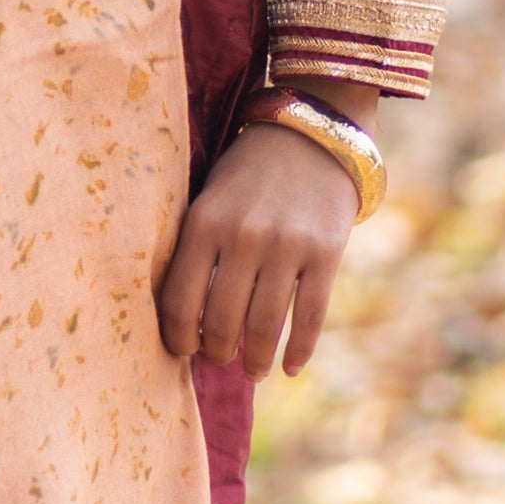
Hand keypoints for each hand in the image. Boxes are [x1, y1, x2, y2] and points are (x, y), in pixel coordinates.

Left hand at [156, 111, 369, 379]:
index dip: (178, 339)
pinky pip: (310, 318)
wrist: (312, 132)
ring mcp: (288, 246)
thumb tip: (184, 319)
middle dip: (217, 351)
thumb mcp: (209, 198)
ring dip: (255, 360)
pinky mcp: (326, 252)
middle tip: (219, 358)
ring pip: (265, 327)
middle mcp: (244, 236)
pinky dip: (299, 350)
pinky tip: (290, 367)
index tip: (182, 351)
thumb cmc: (248, 174)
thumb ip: (197, 249)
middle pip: (222, 321)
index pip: (180, 301)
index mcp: (204, 222)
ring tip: (251, 370)